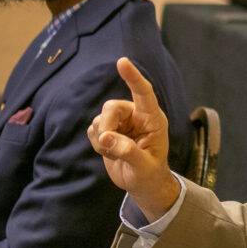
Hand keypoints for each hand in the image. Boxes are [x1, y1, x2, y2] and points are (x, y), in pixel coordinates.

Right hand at [88, 57, 179, 220]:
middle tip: (108, 144)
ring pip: (100, 119)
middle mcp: (136, 116)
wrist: (142, 185)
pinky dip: (97, 144)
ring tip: (116, 154)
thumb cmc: (150, 175)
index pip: (144, 93)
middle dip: (106, 125)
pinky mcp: (107, 131)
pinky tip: (109, 153)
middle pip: (112, 107)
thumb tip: (106, 137)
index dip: (133, 77)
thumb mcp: (143, 167)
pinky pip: (93, 130)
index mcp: (153, 119)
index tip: (122, 62)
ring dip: (102, 140)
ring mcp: (121, 123)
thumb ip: (127, 151)